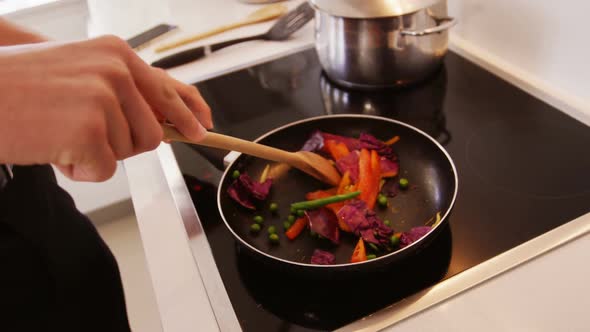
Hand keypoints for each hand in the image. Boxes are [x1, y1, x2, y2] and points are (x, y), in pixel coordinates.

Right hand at [0, 35, 212, 181]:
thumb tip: (160, 121)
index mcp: (116, 54)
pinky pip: (105, 170)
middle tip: (80, 133)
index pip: (167, 91)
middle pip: (151, 134)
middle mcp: (117, 71)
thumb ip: (120, 90)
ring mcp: (104, 99)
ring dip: (96, 155)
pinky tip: (53, 147)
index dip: (187, 116)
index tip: (201, 129)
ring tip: (59, 133)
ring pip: (127, 153)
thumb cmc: (19, 86)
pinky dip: (80, 169)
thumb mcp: (78, 71)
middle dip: (122, 145)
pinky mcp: (90, 130)